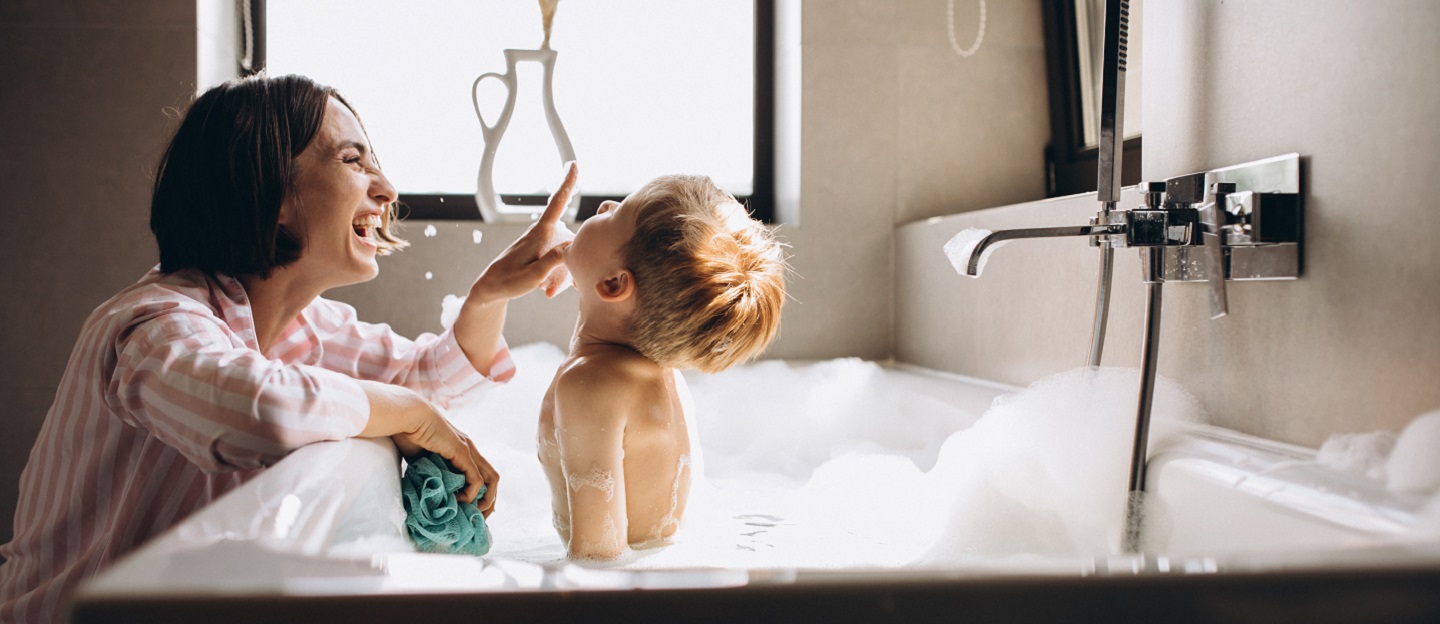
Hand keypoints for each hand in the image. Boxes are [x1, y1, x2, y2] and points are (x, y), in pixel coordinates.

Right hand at [392, 408, 499, 515]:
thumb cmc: (408, 435)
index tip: (470, 511)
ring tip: (471, 513)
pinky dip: (471, 493)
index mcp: (461, 451)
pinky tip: (459, 500)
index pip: (481, 475)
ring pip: (491, 479)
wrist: (406, 417)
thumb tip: (426, 493)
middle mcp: (470, 450)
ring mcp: (468, 450)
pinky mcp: (462, 452)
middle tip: (477, 519)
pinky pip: (476, 478)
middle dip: (489, 501)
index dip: (480, 494)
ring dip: (485, 500)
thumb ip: (429, 474)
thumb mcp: (422, 461)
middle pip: (493, 479)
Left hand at [472, 161, 578, 302]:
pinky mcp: (542, 255)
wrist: (489, 290)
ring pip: (566, 255)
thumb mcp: (531, 276)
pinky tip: (546, 291)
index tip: (573, 164)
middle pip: (570, 241)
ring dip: (562, 276)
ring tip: (544, 293)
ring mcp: (542, 246)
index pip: (556, 204)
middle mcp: (542, 236)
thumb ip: (551, 262)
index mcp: (539, 235)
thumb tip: (570, 246)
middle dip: (570, 264)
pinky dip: (558, 278)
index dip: (566, 183)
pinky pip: (559, 264)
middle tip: (551, 288)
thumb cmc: (508, 283)